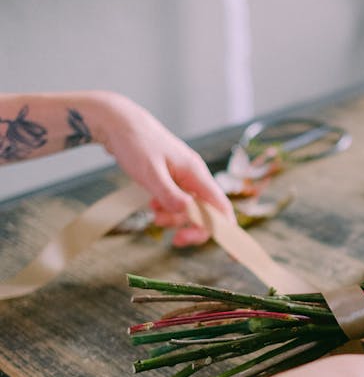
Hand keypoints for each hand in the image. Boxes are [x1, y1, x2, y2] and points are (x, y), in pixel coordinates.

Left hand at [96, 93, 235, 245]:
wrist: (119, 122)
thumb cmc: (135, 143)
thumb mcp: (150, 172)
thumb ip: (169, 194)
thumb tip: (186, 213)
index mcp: (196, 173)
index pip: (221, 206)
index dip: (227, 230)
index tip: (231, 254)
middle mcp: (194, 176)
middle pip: (206, 212)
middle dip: (191, 227)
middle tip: (174, 239)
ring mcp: (183, 177)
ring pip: (189, 209)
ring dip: (174, 218)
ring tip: (154, 214)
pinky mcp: (172, 179)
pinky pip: (176, 201)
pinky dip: (166, 208)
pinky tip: (153, 204)